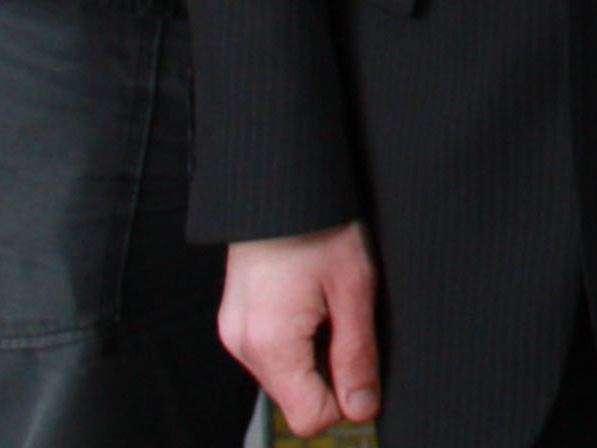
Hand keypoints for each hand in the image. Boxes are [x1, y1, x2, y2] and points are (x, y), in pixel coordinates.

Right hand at [222, 222, 381, 435]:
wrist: (279, 180)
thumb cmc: (318, 223)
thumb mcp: (354, 288)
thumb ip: (357, 355)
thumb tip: (362, 407)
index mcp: (271, 344)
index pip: (309, 417)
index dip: (345, 398)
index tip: (361, 363)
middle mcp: (243, 344)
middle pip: (295, 397)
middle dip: (329, 372)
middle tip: (344, 318)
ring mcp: (234, 331)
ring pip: (285, 374)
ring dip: (313, 352)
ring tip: (326, 302)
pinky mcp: (235, 317)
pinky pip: (271, 350)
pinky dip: (296, 337)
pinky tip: (309, 298)